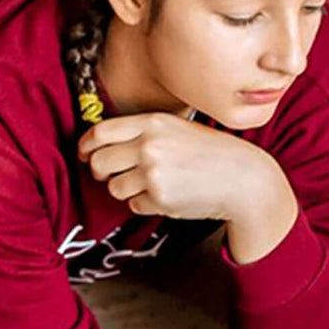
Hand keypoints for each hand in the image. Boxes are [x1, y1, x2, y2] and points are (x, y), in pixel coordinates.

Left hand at [79, 113, 289, 225]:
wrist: (243, 178)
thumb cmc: (212, 154)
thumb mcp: (178, 129)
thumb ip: (143, 133)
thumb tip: (102, 146)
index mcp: (152, 123)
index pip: (99, 133)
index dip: (86, 147)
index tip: (86, 155)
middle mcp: (149, 146)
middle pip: (100, 162)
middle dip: (102, 173)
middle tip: (112, 176)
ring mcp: (153, 173)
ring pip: (115, 187)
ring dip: (128, 190)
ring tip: (153, 186)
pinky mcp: (160, 198)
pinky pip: (135, 205)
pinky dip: (147, 204)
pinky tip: (169, 196)